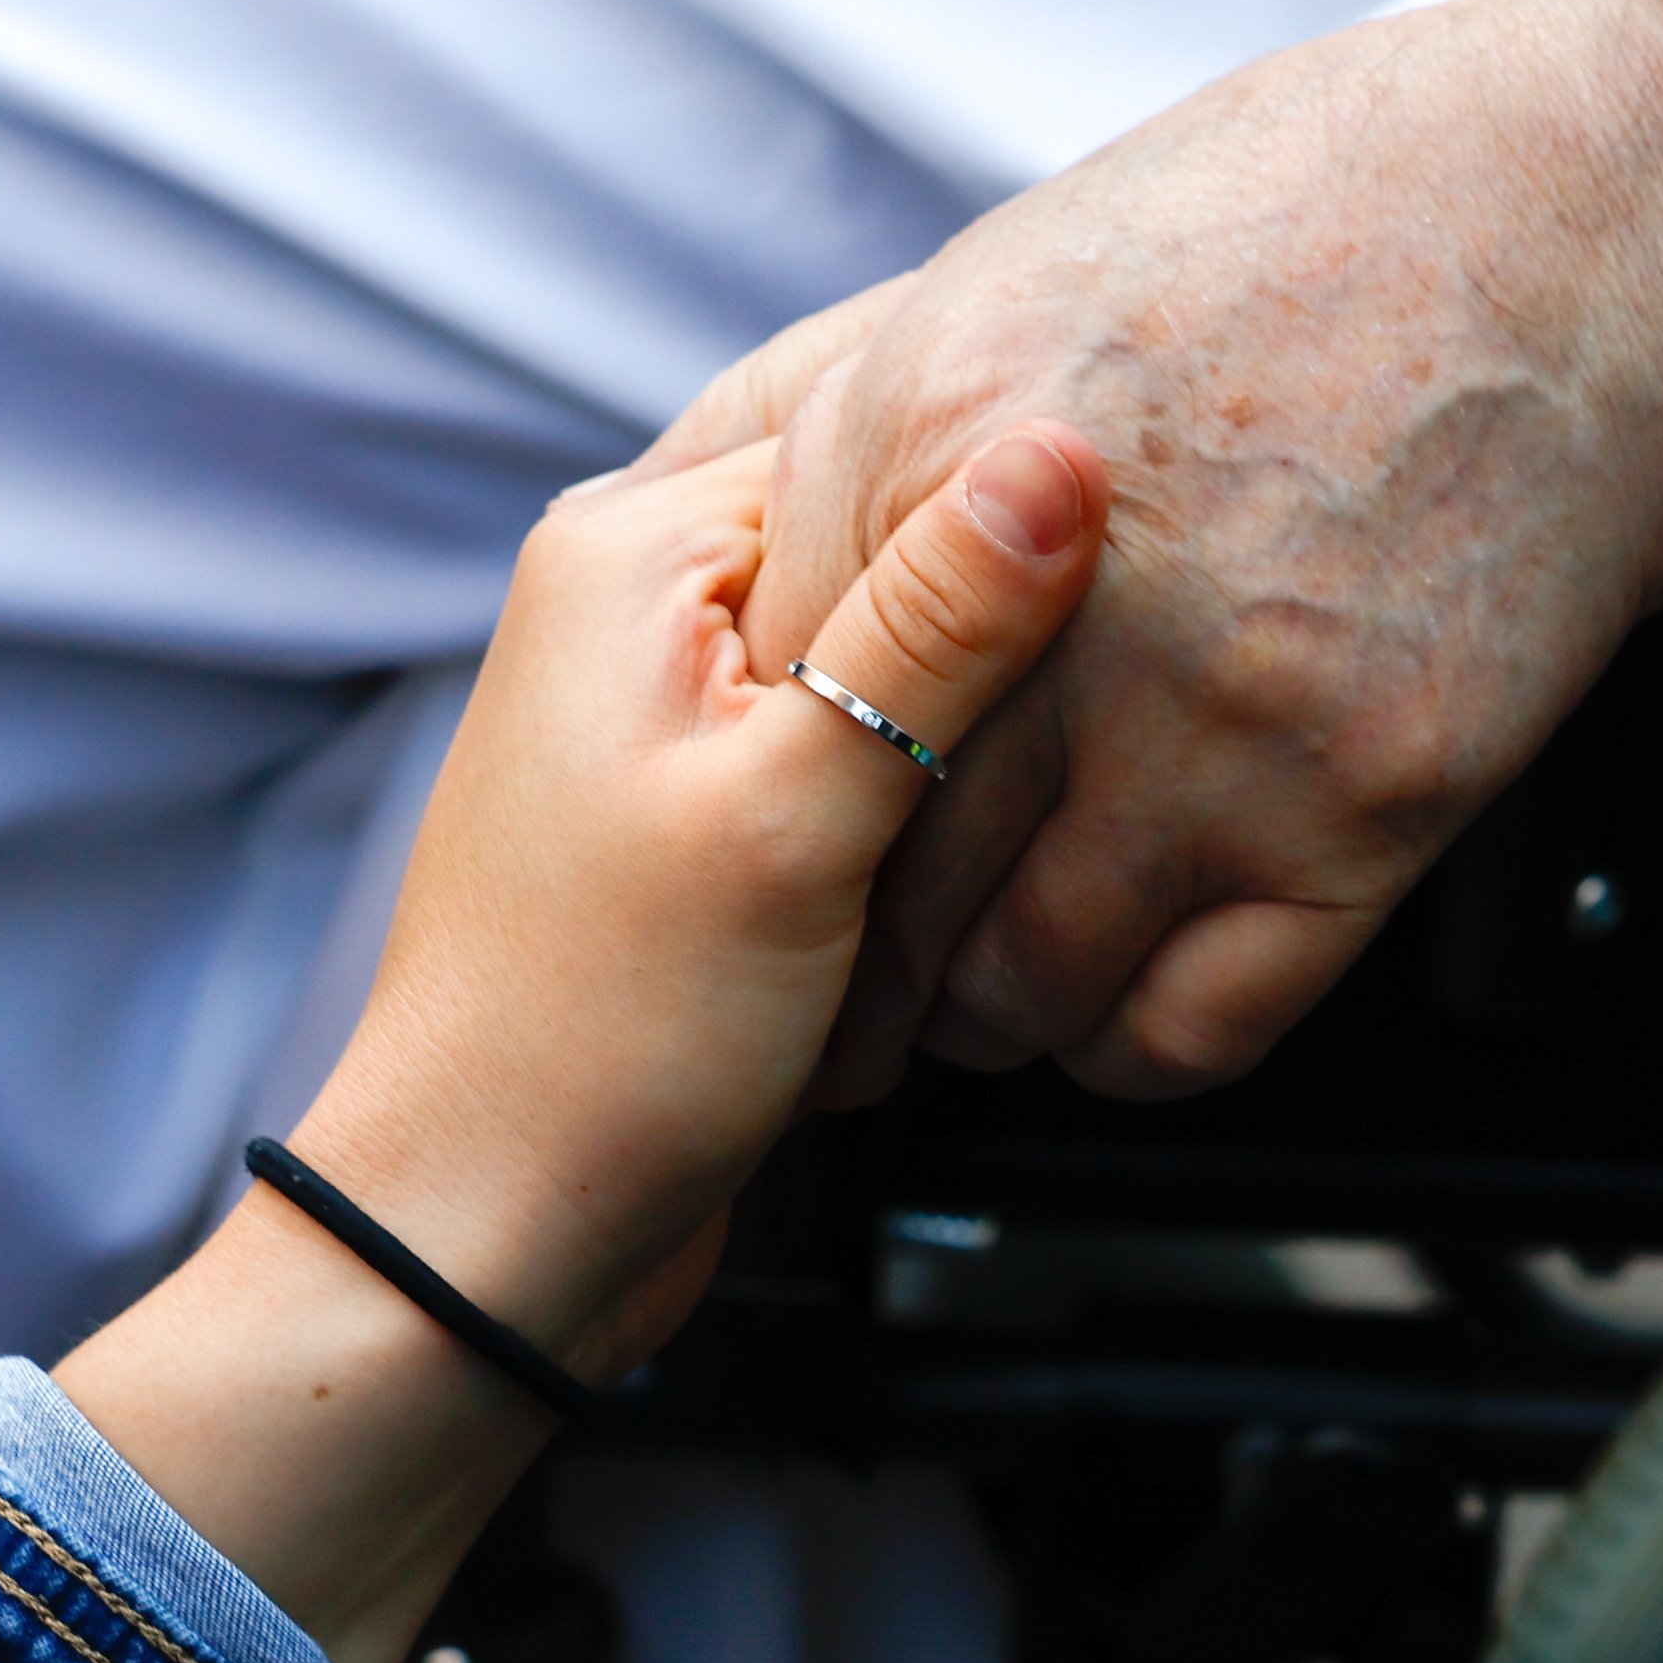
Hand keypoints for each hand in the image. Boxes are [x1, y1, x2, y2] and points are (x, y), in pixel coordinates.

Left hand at [62, 421, 1102, 1662]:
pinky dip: (932, 801)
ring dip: (978, 723)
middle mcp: (642, 604)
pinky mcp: (719, 814)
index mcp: (637, 551)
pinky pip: (862, 756)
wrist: (499, 1234)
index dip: (1023, 481)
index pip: (876, 428)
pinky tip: (998, 847)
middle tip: (1155, 628)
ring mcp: (679, 711)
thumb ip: (934, 630)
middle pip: (890, 540)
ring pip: (890, 659)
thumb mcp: (797, 815)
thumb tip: (1061, 453)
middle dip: (1010, 609)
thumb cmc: (601, 1039)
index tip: (1163, 511)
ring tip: (1087, 750)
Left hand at [711, 0, 1662, 1104]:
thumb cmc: (1299, 233)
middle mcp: (1053, 601)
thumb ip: (845, 437)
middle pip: (873, 867)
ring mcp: (1212, 719)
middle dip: (839, 957)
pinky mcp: (1359, 807)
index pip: (762, 708)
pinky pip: (1191, 1027)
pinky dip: (1127, 1050)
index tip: (749, 856)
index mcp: (923, 450)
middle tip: (832, 992)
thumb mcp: (999, 281)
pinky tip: (1117, 1011)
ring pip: (1018, 979)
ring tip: (973, 1003)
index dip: (744, 804)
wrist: (1570, 243)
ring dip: (981, 1017)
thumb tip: (715, 557)